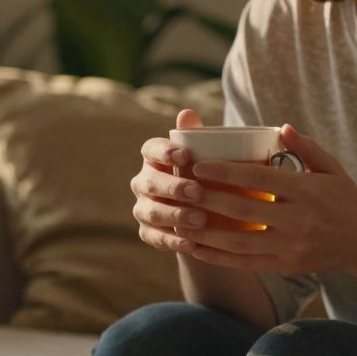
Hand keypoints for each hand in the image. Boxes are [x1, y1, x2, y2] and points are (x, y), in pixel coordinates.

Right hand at [129, 109, 209, 254]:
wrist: (213, 219)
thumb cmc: (211, 179)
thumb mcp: (211, 159)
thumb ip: (200, 138)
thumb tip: (187, 113)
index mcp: (154, 157)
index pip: (150, 149)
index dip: (164, 152)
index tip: (185, 155)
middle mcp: (143, 181)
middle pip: (149, 182)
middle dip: (173, 187)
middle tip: (198, 192)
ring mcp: (143, 208)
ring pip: (150, 212)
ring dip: (174, 216)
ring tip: (200, 220)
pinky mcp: (147, 232)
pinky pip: (155, 237)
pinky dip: (172, 241)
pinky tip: (191, 243)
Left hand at [187, 124, 356, 274]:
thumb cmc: (345, 199)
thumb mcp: (332, 168)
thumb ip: (306, 147)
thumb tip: (281, 127)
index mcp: (305, 191)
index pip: (259, 179)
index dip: (226, 172)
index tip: (198, 165)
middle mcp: (297, 220)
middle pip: (243, 210)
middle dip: (208, 200)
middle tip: (180, 190)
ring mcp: (290, 246)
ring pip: (239, 242)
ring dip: (206, 233)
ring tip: (178, 222)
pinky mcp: (285, 266)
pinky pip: (246, 263)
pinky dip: (218, 258)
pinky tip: (196, 250)